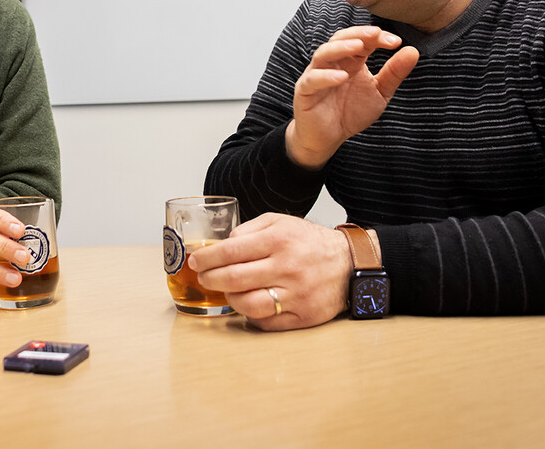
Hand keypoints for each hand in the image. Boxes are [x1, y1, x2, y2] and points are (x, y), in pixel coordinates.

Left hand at [188, 213, 352, 329]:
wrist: (348, 263)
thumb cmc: (309, 242)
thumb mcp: (280, 222)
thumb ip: (248, 229)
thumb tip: (222, 245)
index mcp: (278, 240)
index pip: (230, 251)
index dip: (207, 258)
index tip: (196, 261)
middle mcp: (286, 267)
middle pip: (234, 279)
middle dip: (211, 279)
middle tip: (204, 277)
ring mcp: (295, 295)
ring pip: (247, 304)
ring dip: (229, 299)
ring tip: (227, 291)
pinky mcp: (302, 316)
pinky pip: (266, 322)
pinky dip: (251, 315)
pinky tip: (249, 304)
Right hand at [286, 25, 418, 168]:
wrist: (328, 138)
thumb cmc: (350, 112)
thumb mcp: (379, 93)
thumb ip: (393, 73)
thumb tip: (413, 51)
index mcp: (350, 61)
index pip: (362, 40)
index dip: (377, 37)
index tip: (396, 41)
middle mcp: (333, 63)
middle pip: (340, 39)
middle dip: (358, 34)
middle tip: (376, 34)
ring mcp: (317, 74)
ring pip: (324, 53)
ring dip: (340, 48)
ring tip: (358, 47)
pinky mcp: (305, 91)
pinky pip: (313, 79)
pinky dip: (326, 76)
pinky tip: (342, 77)